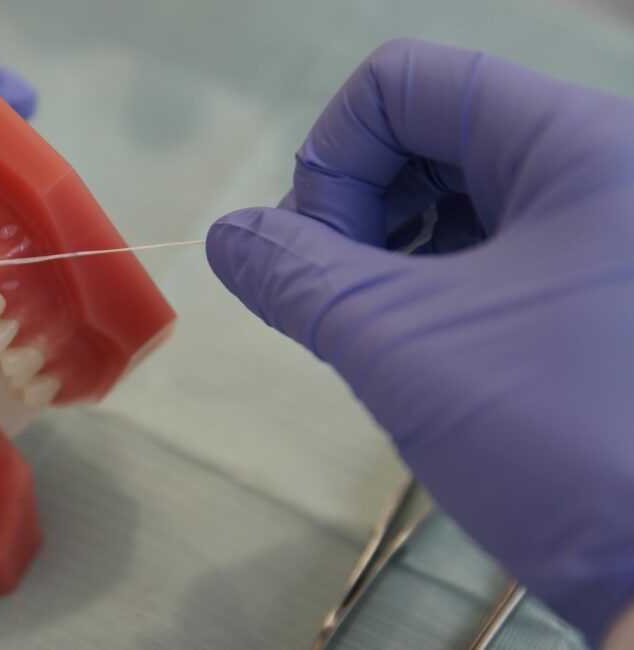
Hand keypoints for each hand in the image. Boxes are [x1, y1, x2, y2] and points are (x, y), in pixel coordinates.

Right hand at [206, 39, 633, 645]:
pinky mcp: (609, 282)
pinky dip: (439, 278)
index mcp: (575, 142)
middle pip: (430, 130)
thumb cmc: (561, 443)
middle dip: (359, 209)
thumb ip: (295, 275)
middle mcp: (605, 164)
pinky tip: (430, 344)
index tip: (324, 259)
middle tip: (345, 300)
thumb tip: (225, 235)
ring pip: (460, 188)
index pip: (402, 84)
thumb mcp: (402, 347)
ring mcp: (613, 226)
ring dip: (394, 250)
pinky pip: (499, 240)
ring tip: (390, 332)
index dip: (330, 160)